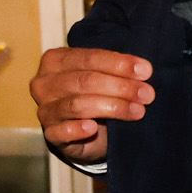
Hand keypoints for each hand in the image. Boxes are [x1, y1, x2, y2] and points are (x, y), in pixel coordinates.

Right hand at [31, 47, 153, 161]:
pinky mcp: (51, 134)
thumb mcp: (104, 76)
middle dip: (120, 86)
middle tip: (147, 94)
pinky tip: (92, 128)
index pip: (88, 58)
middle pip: (84, 81)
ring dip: (111, 107)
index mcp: (55, 61)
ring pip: (77, 105)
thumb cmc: (97, 96)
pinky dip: (76, 129)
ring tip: (138, 111)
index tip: (146, 71)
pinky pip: (61, 132)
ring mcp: (45, 109)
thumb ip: (116, 70)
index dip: (118, 64)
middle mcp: (44, 83)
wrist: (88, 132)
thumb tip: (143, 70)